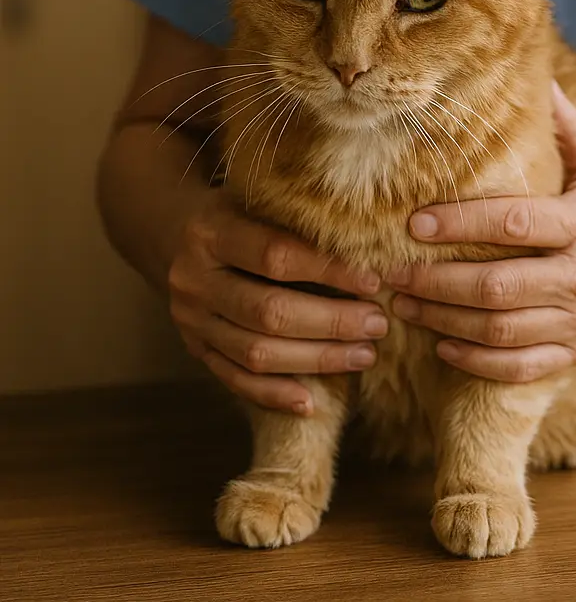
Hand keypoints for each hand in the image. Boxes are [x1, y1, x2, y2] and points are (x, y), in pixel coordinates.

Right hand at [168, 188, 387, 413]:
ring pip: (255, 353)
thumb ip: (299, 219)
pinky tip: (312, 402)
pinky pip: (235, 381)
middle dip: (331, 322)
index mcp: (212, 233)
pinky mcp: (195, 349)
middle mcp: (195, 280)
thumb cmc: (238, 211)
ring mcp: (191, 320)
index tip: (373, 280)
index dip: (328, 271)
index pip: (276, 257)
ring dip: (315, 359)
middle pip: (269, 312)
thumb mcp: (259, 199)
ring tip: (364, 355)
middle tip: (377, 324)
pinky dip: (274, 395)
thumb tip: (371, 243)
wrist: (172, 232)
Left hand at [385, 83, 575, 381]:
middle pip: (498, 287)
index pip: (515, 224)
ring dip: (444, 322)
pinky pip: (520, 368)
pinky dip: (477, 363)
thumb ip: (566, 125)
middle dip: (436, 284)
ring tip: (402, 306)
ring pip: (501, 331)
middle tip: (390, 273)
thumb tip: (536, 73)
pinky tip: (443, 347)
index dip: (462, 225)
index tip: (415, 222)